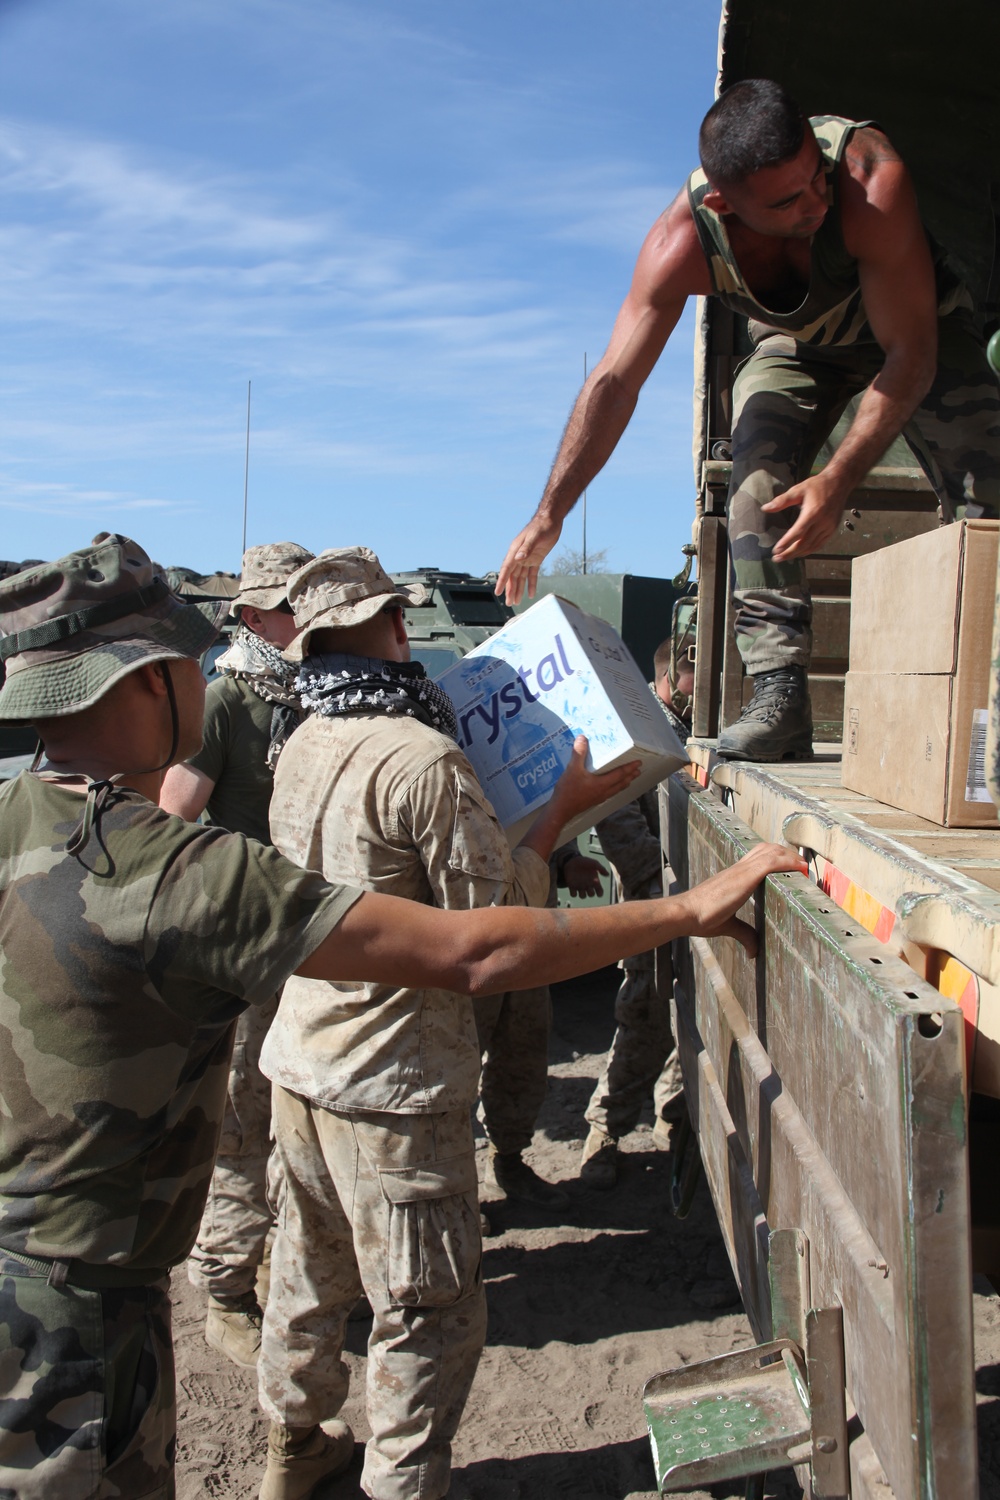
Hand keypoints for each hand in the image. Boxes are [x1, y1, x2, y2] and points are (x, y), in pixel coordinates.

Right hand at [495, 513, 563, 606]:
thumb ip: (526, 548)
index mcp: (515, 551)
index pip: (506, 569)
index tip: (497, 592)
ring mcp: (527, 558)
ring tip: (517, 602)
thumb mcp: (535, 536)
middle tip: (508, 603)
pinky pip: (532, 574)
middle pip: (512, 576)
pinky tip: (531, 594)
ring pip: (521, 577)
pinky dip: (531, 584)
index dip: (502, 581)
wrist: (551, 519)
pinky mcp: (536, 559)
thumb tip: (518, 558)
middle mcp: (519, 556)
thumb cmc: (542, 526)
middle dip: (510, 590)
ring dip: (519, 589)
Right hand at [549, 736, 640, 824]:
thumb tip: (582, 738)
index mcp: (602, 783)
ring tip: (629, 780)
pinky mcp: (593, 801)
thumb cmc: (568, 790)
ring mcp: (599, 798)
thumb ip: (578, 753)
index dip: (629, 768)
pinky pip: (609, 794)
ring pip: (616, 790)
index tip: (638, 763)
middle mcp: (604, 791)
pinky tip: (611, 788)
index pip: (620, 774)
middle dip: (630, 776)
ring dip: (624, 783)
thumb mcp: (572, 769)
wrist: (561, 810)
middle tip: (638, 771)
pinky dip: (615, 789)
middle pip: (621, 783)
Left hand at [561, 854, 606, 898]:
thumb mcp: (594, 863)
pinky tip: (574, 886)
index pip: (599, 891)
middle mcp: (587, 885)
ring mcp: (579, 886)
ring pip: (582, 896)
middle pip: (591, 895)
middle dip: (591, 893)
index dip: (600, 893)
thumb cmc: (585, 862)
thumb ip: (601, 868)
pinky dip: (574, 893)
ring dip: (583, 894)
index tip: (598, 886)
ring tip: (582, 888)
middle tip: (589, 887)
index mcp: (594, 882)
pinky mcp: (572, 886)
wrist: (573, 860)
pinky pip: (573, 895)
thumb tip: (608, 874)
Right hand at [684, 842, 807, 956]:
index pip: (757, 857)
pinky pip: (772, 862)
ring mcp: (742, 870)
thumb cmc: (700, 917)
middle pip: (767, 848)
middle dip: (787, 853)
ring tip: (805, 867)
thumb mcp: (728, 925)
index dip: (775, 857)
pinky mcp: (745, 876)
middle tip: (802, 866)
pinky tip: (800, 869)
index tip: (791, 866)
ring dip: (791, 855)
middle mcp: (738, 868)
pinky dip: (789, 862)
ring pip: (772, 850)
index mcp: (734, 876)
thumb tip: (753, 952)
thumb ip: (744, 934)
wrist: (686, 913)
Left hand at [763, 472, 846, 561]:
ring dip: (797, 554)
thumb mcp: (798, 489)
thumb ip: (782, 501)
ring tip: (784, 558)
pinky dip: (808, 551)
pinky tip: (799, 553)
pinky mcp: (832, 529)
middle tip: (776, 558)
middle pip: (804, 543)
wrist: (839, 483)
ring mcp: (829, 527)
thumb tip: (765, 508)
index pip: (798, 532)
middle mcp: (822, 522)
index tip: (776, 550)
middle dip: (789, 553)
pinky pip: (819, 544)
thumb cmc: (817, 485)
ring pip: (812, 546)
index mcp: (813, 512)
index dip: (787, 542)